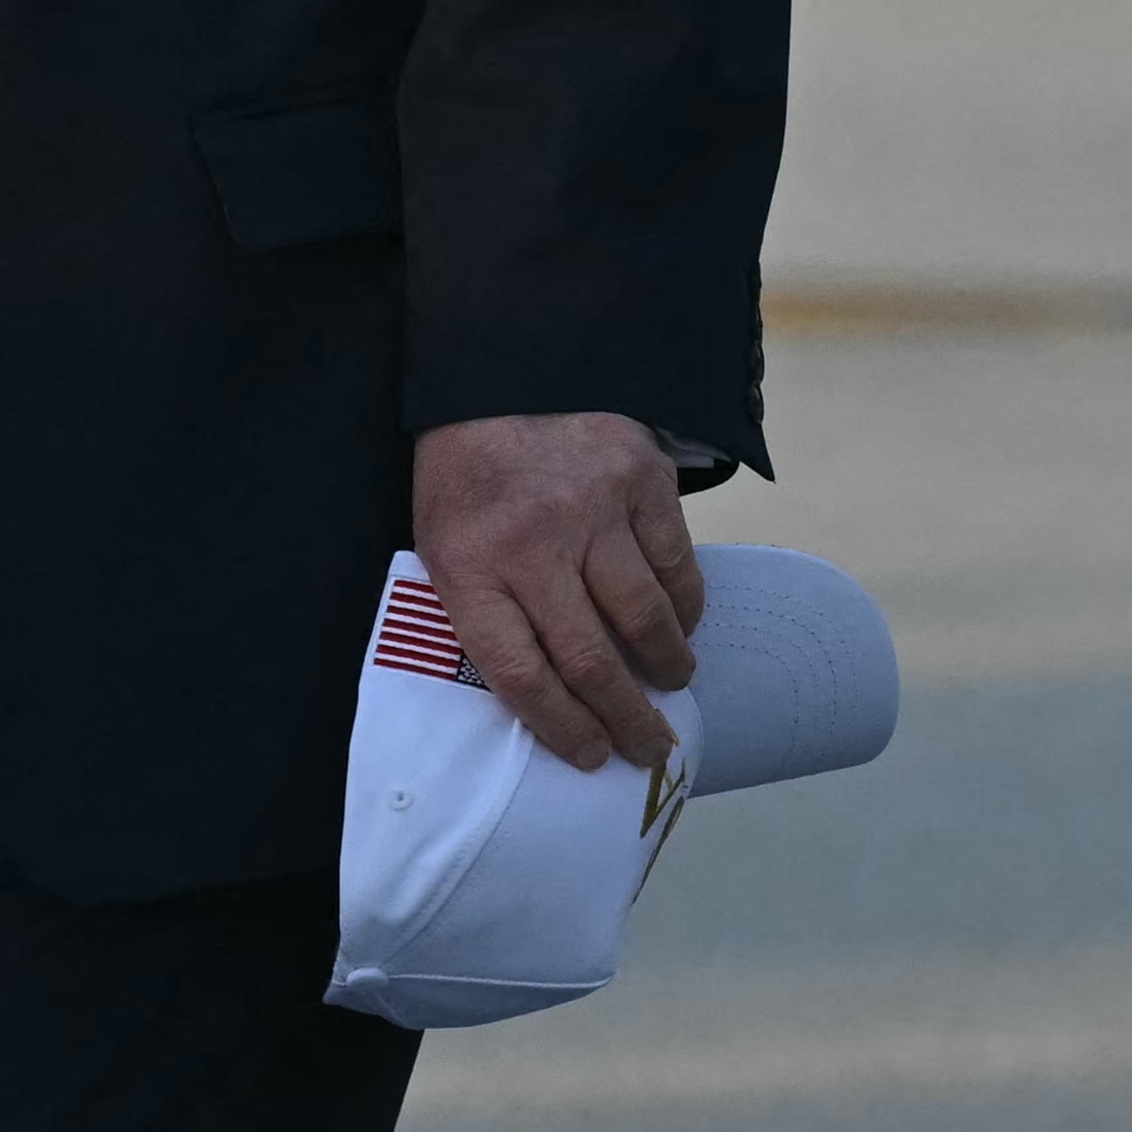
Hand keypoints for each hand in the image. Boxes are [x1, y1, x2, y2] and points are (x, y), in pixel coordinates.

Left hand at [412, 412, 703, 772]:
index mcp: (471, 569)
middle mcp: (533, 544)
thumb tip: (551, 698)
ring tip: (673, 685)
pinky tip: (682, 623)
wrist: (499, 374)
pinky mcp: (640, 477)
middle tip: (650, 750)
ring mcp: (593, 509)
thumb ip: (487, 615)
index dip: (562, 728)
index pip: (521, 675)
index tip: (592, 757)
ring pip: (645, 618)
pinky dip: (686, 605)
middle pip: (591, 660)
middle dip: (628, 721)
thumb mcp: (446, 547)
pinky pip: (676, 562)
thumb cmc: (469, 481)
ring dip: (667, 667)